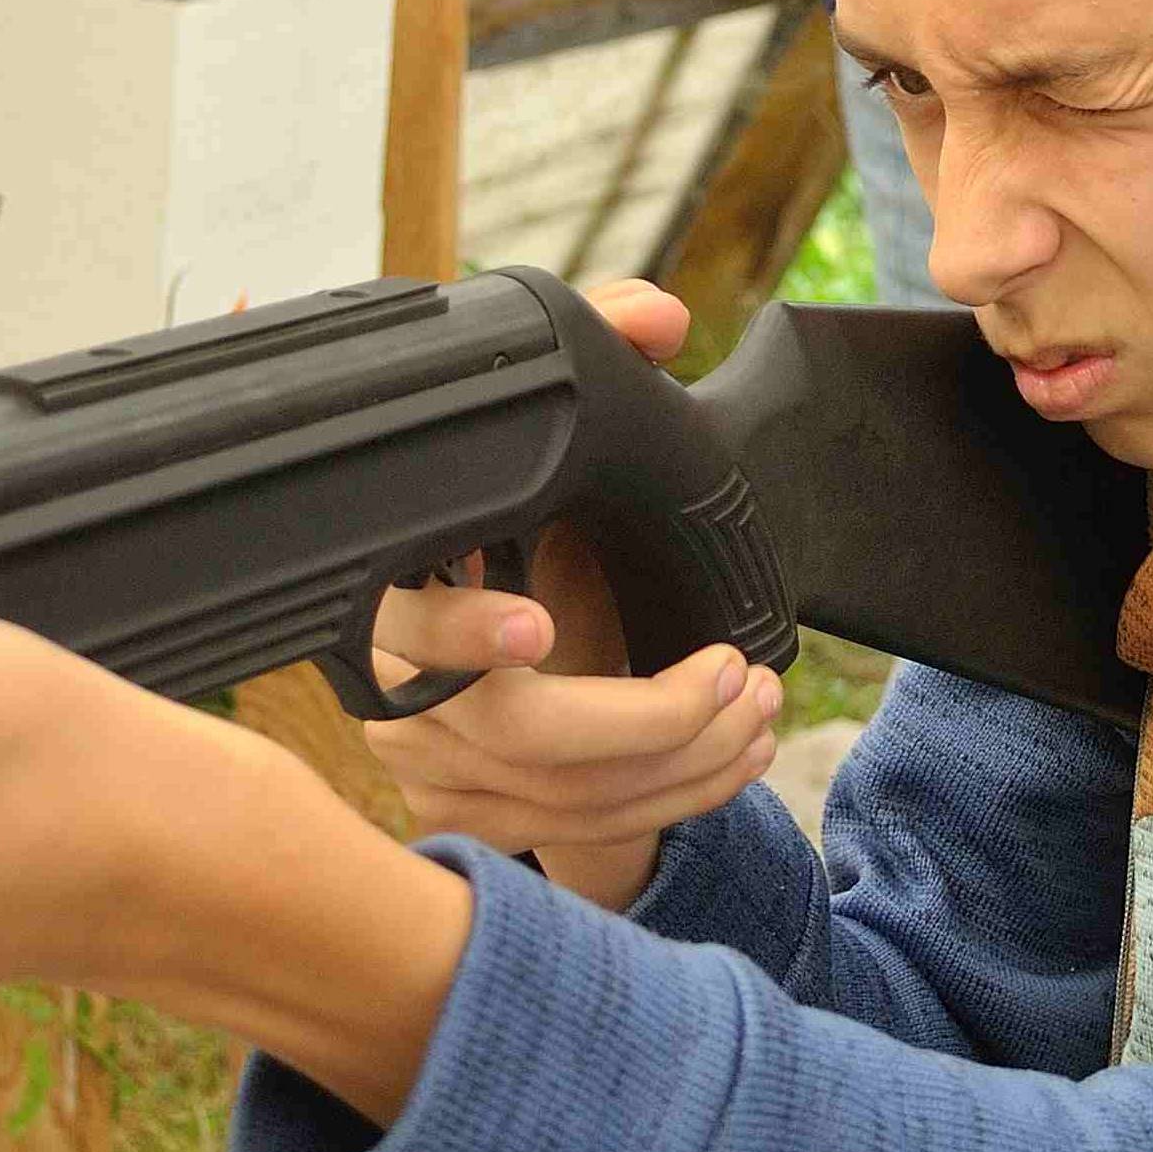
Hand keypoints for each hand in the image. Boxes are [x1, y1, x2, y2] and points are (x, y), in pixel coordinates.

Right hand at [362, 281, 783, 910]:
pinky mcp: (474, 812)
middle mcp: (398, 687)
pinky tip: (733, 759)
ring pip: (560, 800)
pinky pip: (577, 834)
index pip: (399, 620)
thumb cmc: (516, 512)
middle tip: (733, 675)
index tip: (538, 623)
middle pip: (509, 735)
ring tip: (760, 708)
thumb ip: (595, 351)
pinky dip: (671, 801)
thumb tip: (657, 317)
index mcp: (392, 587)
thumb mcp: (550, 436)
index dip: (460, 632)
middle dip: (643, 716)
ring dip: (683, 760)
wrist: (487, 611)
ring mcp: (430, 764)